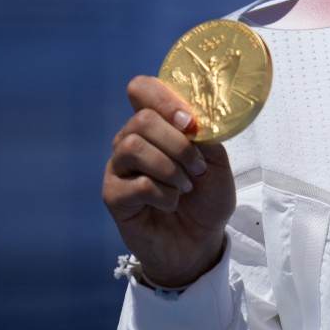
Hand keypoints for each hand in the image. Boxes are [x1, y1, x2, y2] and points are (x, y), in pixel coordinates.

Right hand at [101, 75, 234, 287]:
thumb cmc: (206, 197)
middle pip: (140, 119)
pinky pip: (137, 184)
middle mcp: (131, 141)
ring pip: (133, 147)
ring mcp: (118, 168)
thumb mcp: (216, 161)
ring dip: (170, 168)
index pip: (141, 89)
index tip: (189, 121)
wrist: (200, 241)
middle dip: (178, 143)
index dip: (163, 98)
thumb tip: (190, 120)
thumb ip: (204, 135)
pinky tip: (171, 203)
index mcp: (156, 126)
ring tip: (186, 186)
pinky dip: (165, 194)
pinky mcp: (113, 196)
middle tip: (198, 166)